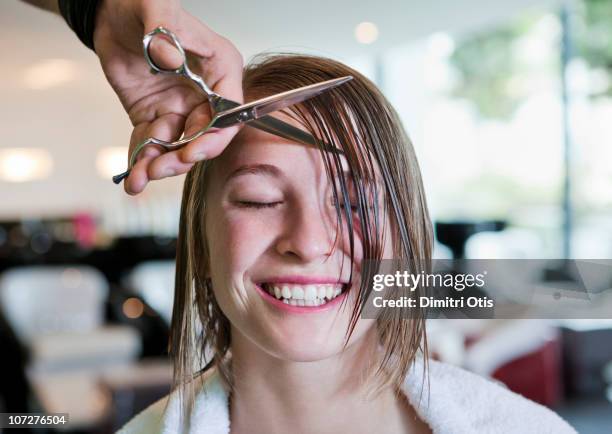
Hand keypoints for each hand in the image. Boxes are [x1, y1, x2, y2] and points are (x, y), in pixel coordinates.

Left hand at [93, 0, 243, 193]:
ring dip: (161, 164)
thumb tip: (169, 59)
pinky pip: (152, 144)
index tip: (191, 151)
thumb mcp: (155, 9)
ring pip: (178, 146)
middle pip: (204, 137)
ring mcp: (181, 109)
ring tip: (141, 176)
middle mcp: (205, 94)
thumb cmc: (142, 6)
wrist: (112, 15)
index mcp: (220, 69)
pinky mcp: (155, 117)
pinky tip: (133, 178)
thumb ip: (163, 31)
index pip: (228, 112)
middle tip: (160, 168)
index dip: (213, 137)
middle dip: (183, 157)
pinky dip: (142, 161)